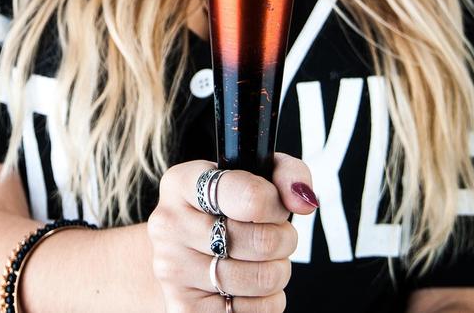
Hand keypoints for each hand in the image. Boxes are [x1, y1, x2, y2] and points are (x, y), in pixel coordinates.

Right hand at [147, 152, 318, 311]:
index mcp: (183, 182)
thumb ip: (285, 174)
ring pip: (263, 279)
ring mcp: (173, 270)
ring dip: (278, 271)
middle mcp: (169, 225)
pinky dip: (266, 302)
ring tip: (263, 260)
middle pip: (263, 241)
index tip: (275, 206)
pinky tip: (249, 287)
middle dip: (284, 239)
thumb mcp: (250, 176)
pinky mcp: (184, 310)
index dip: (276, 205)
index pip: (251, 197)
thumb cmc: (225, 210)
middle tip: (275, 235)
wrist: (183, 253)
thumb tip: (303, 200)